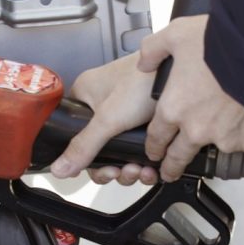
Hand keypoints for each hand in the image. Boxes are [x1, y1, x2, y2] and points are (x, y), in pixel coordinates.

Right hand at [49, 53, 159, 184]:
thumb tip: (60, 168)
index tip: (103, 170)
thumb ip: (84, 146)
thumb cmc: (145, 79)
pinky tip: (151, 167)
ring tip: (141, 169)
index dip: (86, 160)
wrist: (183, 72)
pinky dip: (144, 162)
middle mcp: (103, 104)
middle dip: (113, 167)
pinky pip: (138, 148)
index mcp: (85, 96)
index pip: (74, 136)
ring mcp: (125, 113)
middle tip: (123, 171)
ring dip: (130, 168)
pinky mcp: (145, 119)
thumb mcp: (109, 118)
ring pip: (120, 152)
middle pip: (99, 149)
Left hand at [138, 15, 243, 181]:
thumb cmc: (222, 42)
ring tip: (229, 122)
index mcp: (175, 108)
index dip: (153, 146)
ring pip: (218, 147)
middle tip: (171, 171)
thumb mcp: (177, 34)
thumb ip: (154, 50)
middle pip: (178, 157)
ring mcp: (226, 138)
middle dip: (172, 167)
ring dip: (219, 139)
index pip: (156, 137)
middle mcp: (197, 129)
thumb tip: (144, 62)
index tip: (155, 151)